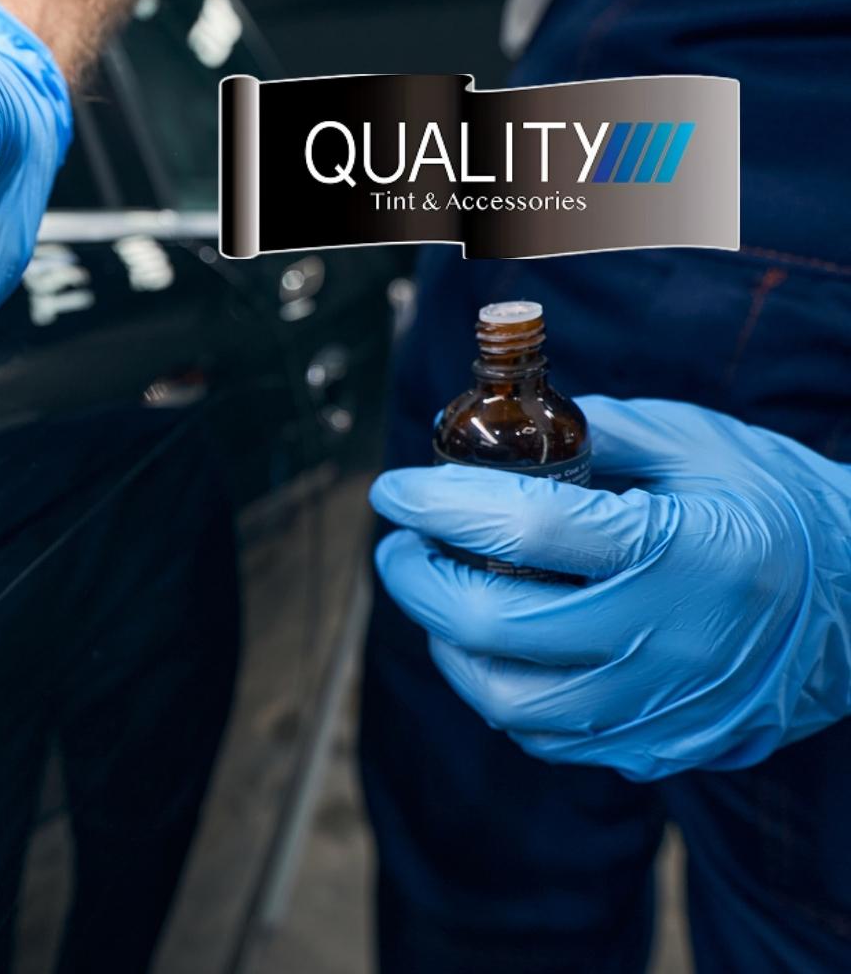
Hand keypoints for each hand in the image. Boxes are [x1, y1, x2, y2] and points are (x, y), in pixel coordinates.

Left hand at [371, 396, 850, 780]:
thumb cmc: (781, 510)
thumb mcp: (700, 444)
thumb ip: (597, 433)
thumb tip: (496, 428)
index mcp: (680, 550)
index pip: (525, 526)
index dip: (441, 504)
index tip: (395, 488)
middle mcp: (668, 640)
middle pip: (494, 627)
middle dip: (420, 582)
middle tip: (399, 546)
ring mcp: (664, 709)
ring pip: (507, 703)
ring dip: (450, 646)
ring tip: (441, 595)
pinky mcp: (661, 748)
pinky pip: (549, 738)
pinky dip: (502, 691)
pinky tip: (495, 646)